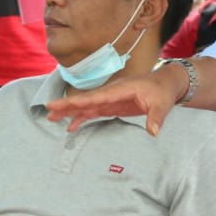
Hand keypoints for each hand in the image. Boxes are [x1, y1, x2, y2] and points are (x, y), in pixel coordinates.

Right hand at [44, 65, 184, 134]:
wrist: (166, 84)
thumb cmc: (163, 92)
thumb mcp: (162, 104)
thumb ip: (156, 117)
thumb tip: (152, 132)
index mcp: (122, 89)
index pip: (98, 96)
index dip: (81, 101)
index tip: (65, 104)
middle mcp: (112, 92)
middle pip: (87, 100)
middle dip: (68, 105)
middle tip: (48, 110)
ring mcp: (111, 99)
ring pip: (87, 106)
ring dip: (70, 112)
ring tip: (52, 119)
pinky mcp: (113, 105)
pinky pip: (94, 112)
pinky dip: (82, 118)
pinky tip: (71, 126)